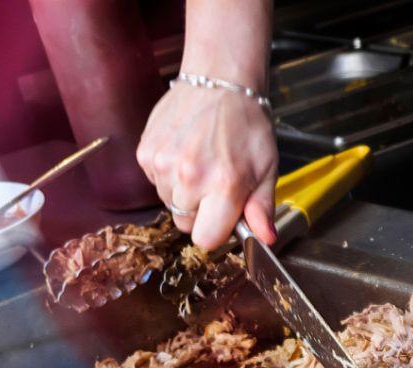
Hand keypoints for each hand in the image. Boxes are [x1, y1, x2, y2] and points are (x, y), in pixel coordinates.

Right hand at [137, 81, 277, 248]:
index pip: (206, 239)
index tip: (225, 216)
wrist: (218, 82)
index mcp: (223, 186)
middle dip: (201, 211)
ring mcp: (162, 164)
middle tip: (216, 183)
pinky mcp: (145, 153)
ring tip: (201, 163)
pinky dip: (169, 175)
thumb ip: (262, 209)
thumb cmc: (247, 126)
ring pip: (169, 203)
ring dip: (184, 192)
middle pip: (186, 223)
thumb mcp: (266, 169)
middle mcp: (189, 177)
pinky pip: (156, 182)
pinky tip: (185, 153)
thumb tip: (266, 240)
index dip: (216, 231)